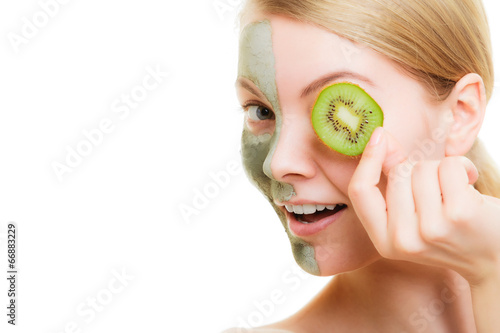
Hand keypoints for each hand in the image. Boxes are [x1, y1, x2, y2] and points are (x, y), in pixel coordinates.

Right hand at [348, 127, 499, 284]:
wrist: (494, 258)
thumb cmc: (451, 230)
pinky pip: (448, 166)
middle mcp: (402, 240)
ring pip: (422, 168)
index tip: (379, 136)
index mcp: (384, 242)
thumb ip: (391, 179)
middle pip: (397, 173)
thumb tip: (379, 138)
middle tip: (437, 191)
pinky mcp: (458, 214)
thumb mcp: (411, 214)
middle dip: (418, 169)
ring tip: (454, 192)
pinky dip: (462, 167)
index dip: (368, 159)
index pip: (360, 191)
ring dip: (440, 170)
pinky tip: (469, 186)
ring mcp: (430, 229)